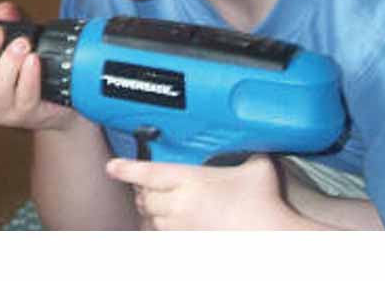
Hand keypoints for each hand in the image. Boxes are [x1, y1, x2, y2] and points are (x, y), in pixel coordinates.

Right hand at [0, 2, 77, 131]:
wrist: (56, 100)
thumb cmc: (29, 70)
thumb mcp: (16, 41)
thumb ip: (8, 23)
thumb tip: (2, 10)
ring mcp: (4, 110)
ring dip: (8, 63)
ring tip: (21, 43)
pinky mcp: (27, 113)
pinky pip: (25, 97)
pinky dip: (29, 78)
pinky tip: (33, 60)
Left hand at [106, 155, 300, 229]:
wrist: (272, 237)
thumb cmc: (264, 205)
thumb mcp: (255, 167)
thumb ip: (244, 150)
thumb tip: (247, 139)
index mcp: (192, 180)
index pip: (148, 172)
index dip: (126, 168)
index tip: (112, 166)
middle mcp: (181, 204)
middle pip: (145, 197)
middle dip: (143, 190)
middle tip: (147, 184)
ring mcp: (182, 228)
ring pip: (151, 218)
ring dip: (151, 210)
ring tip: (159, 203)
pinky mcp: (188, 244)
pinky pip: (162, 236)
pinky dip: (160, 228)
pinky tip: (170, 224)